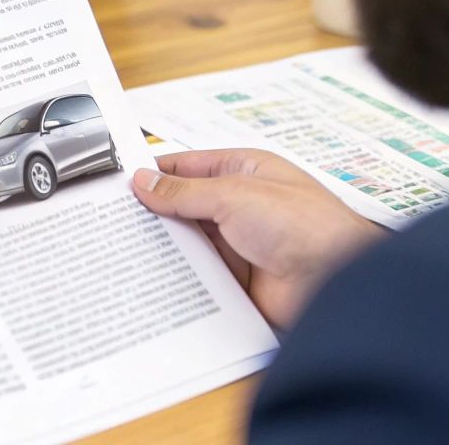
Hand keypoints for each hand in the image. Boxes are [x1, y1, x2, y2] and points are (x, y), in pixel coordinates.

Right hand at [131, 149, 384, 328]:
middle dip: (153, 212)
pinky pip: (199, 275)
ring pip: (188, 242)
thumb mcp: (234, 195)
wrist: (337, 282)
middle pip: (184, 206)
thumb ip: (184, 192)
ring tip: (120, 248)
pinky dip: (178, 277)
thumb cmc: (303, 225)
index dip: (154, 173)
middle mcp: (240, 206)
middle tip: (111, 218)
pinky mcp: (238, 280)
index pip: (187, 167)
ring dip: (164, 246)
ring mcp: (239, 244)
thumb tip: (144, 182)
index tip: (119, 183)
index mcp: (244, 172)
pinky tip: (150, 278)